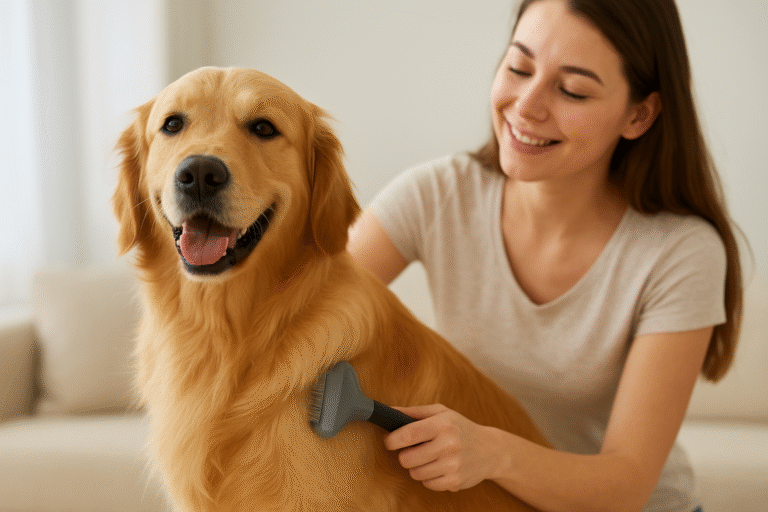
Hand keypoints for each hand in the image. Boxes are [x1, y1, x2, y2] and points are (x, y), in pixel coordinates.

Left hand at [383, 404, 498, 491]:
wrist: (490, 449)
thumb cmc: (460, 428)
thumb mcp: (441, 412)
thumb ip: (414, 412)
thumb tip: (389, 411)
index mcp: (443, 424)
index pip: (408, 434)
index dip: (392, 440)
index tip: (389, 442)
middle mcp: (449, 444)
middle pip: (407, 458)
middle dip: (405, 456)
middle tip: (413, 450)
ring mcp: (453, 465)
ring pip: (415, 473)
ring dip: (417, 467)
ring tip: (428, 458)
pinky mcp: (455, 481)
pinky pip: (427, 484)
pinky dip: (428, 478)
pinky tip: (438, 467)